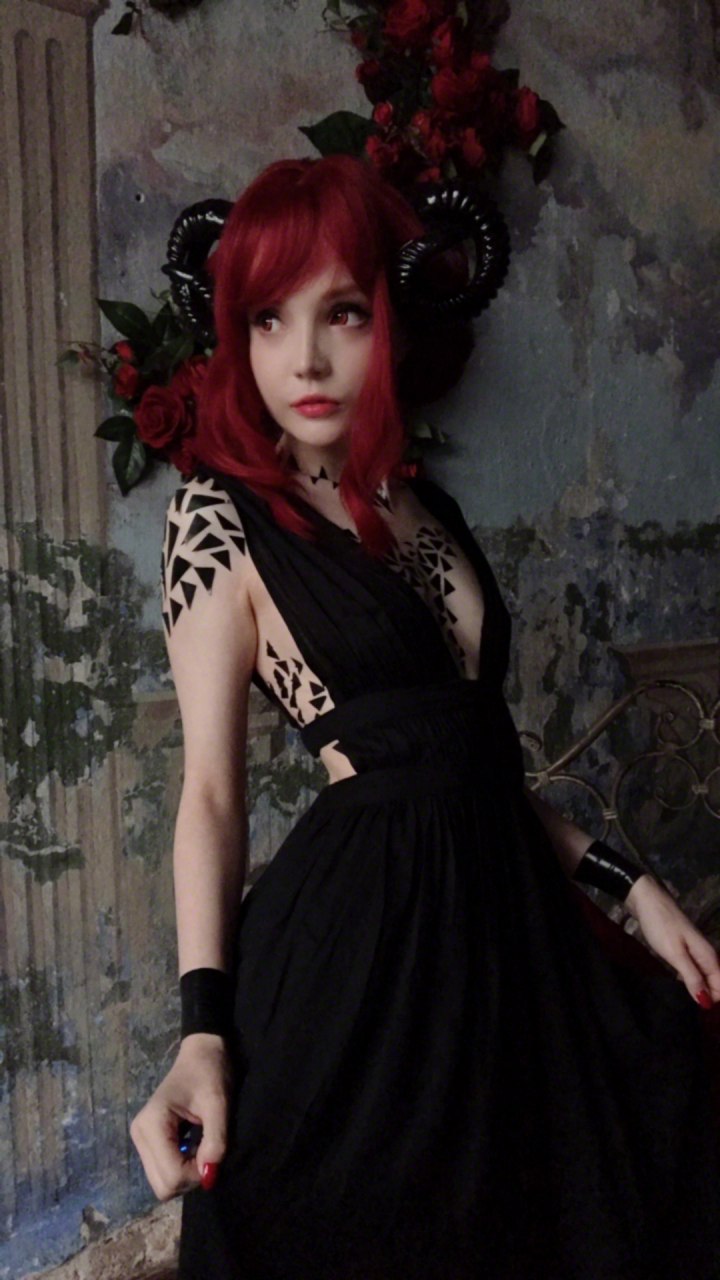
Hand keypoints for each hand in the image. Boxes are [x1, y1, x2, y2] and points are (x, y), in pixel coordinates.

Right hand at [129, 1032, 233, 1200]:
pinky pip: (163, 1171)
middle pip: (163, 1187)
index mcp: (152, 1124)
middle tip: (208, 1153)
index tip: (213, 1153)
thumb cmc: (210, 1072)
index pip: (171, 1176)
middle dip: (190, 1178)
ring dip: (185, 1174)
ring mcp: (140, 1141)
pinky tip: (192, 1146)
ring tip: (201, 1147)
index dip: (197, 1174)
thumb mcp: (218, 1103)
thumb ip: (215, 1140)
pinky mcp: (147, 1143)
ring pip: (162, 1184)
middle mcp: (139, 1136)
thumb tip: (209, 1175)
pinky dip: (180, 1167)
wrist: (202, 1054)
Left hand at [625, 874, 719, 1007]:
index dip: (712, 1001)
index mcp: (709, 957)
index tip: (699, 1013)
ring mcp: (696, 952)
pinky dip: (690, 980)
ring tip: (685, 1000)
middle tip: (688, 1005)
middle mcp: (707, 955)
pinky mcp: (684, 950)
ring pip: (705, 978)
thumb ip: (692, 977)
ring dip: (698, 989)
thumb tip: (707, 1003)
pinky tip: (681, 985)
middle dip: (706, 997)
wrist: (646, 899)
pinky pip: (694, 971)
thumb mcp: (675, 954)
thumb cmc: (661, 926)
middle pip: (715, 984)